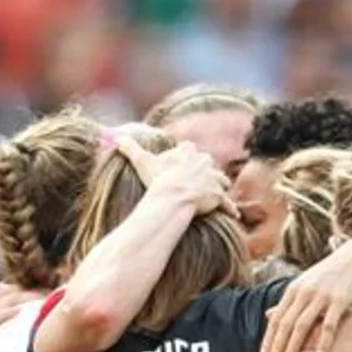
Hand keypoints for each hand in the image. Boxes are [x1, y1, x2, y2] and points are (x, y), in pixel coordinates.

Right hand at [117, 136, 233, 216]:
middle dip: (204, 169)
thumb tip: (116, 138)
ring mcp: (212, 178)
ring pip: (221, 179)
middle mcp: (203, 162)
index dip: (185, 154)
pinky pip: (226, 203)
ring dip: (219, 184)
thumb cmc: (158, 179)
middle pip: (207, 162)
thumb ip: (130, 148)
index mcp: (187, 152)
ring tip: (218, 191)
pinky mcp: (218, 195)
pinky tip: (234, 214)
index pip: (188, 148)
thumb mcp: (143, 161)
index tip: (183, 160)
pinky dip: (229, 208)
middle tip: (200, 178)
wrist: (173, 197)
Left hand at [261, 236, 351, 351]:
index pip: (277, 318)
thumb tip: (268, 314)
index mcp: (294, 290)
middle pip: (285, 323)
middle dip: (276, 346)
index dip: (269, 338)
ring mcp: (321, 295)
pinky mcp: (339, 299)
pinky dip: (324, 341)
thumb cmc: (329, 275)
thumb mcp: (305, 284)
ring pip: (302, 325)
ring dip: (293, 346)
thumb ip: (287, 302)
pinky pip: (329, 324)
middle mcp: (304, 292)